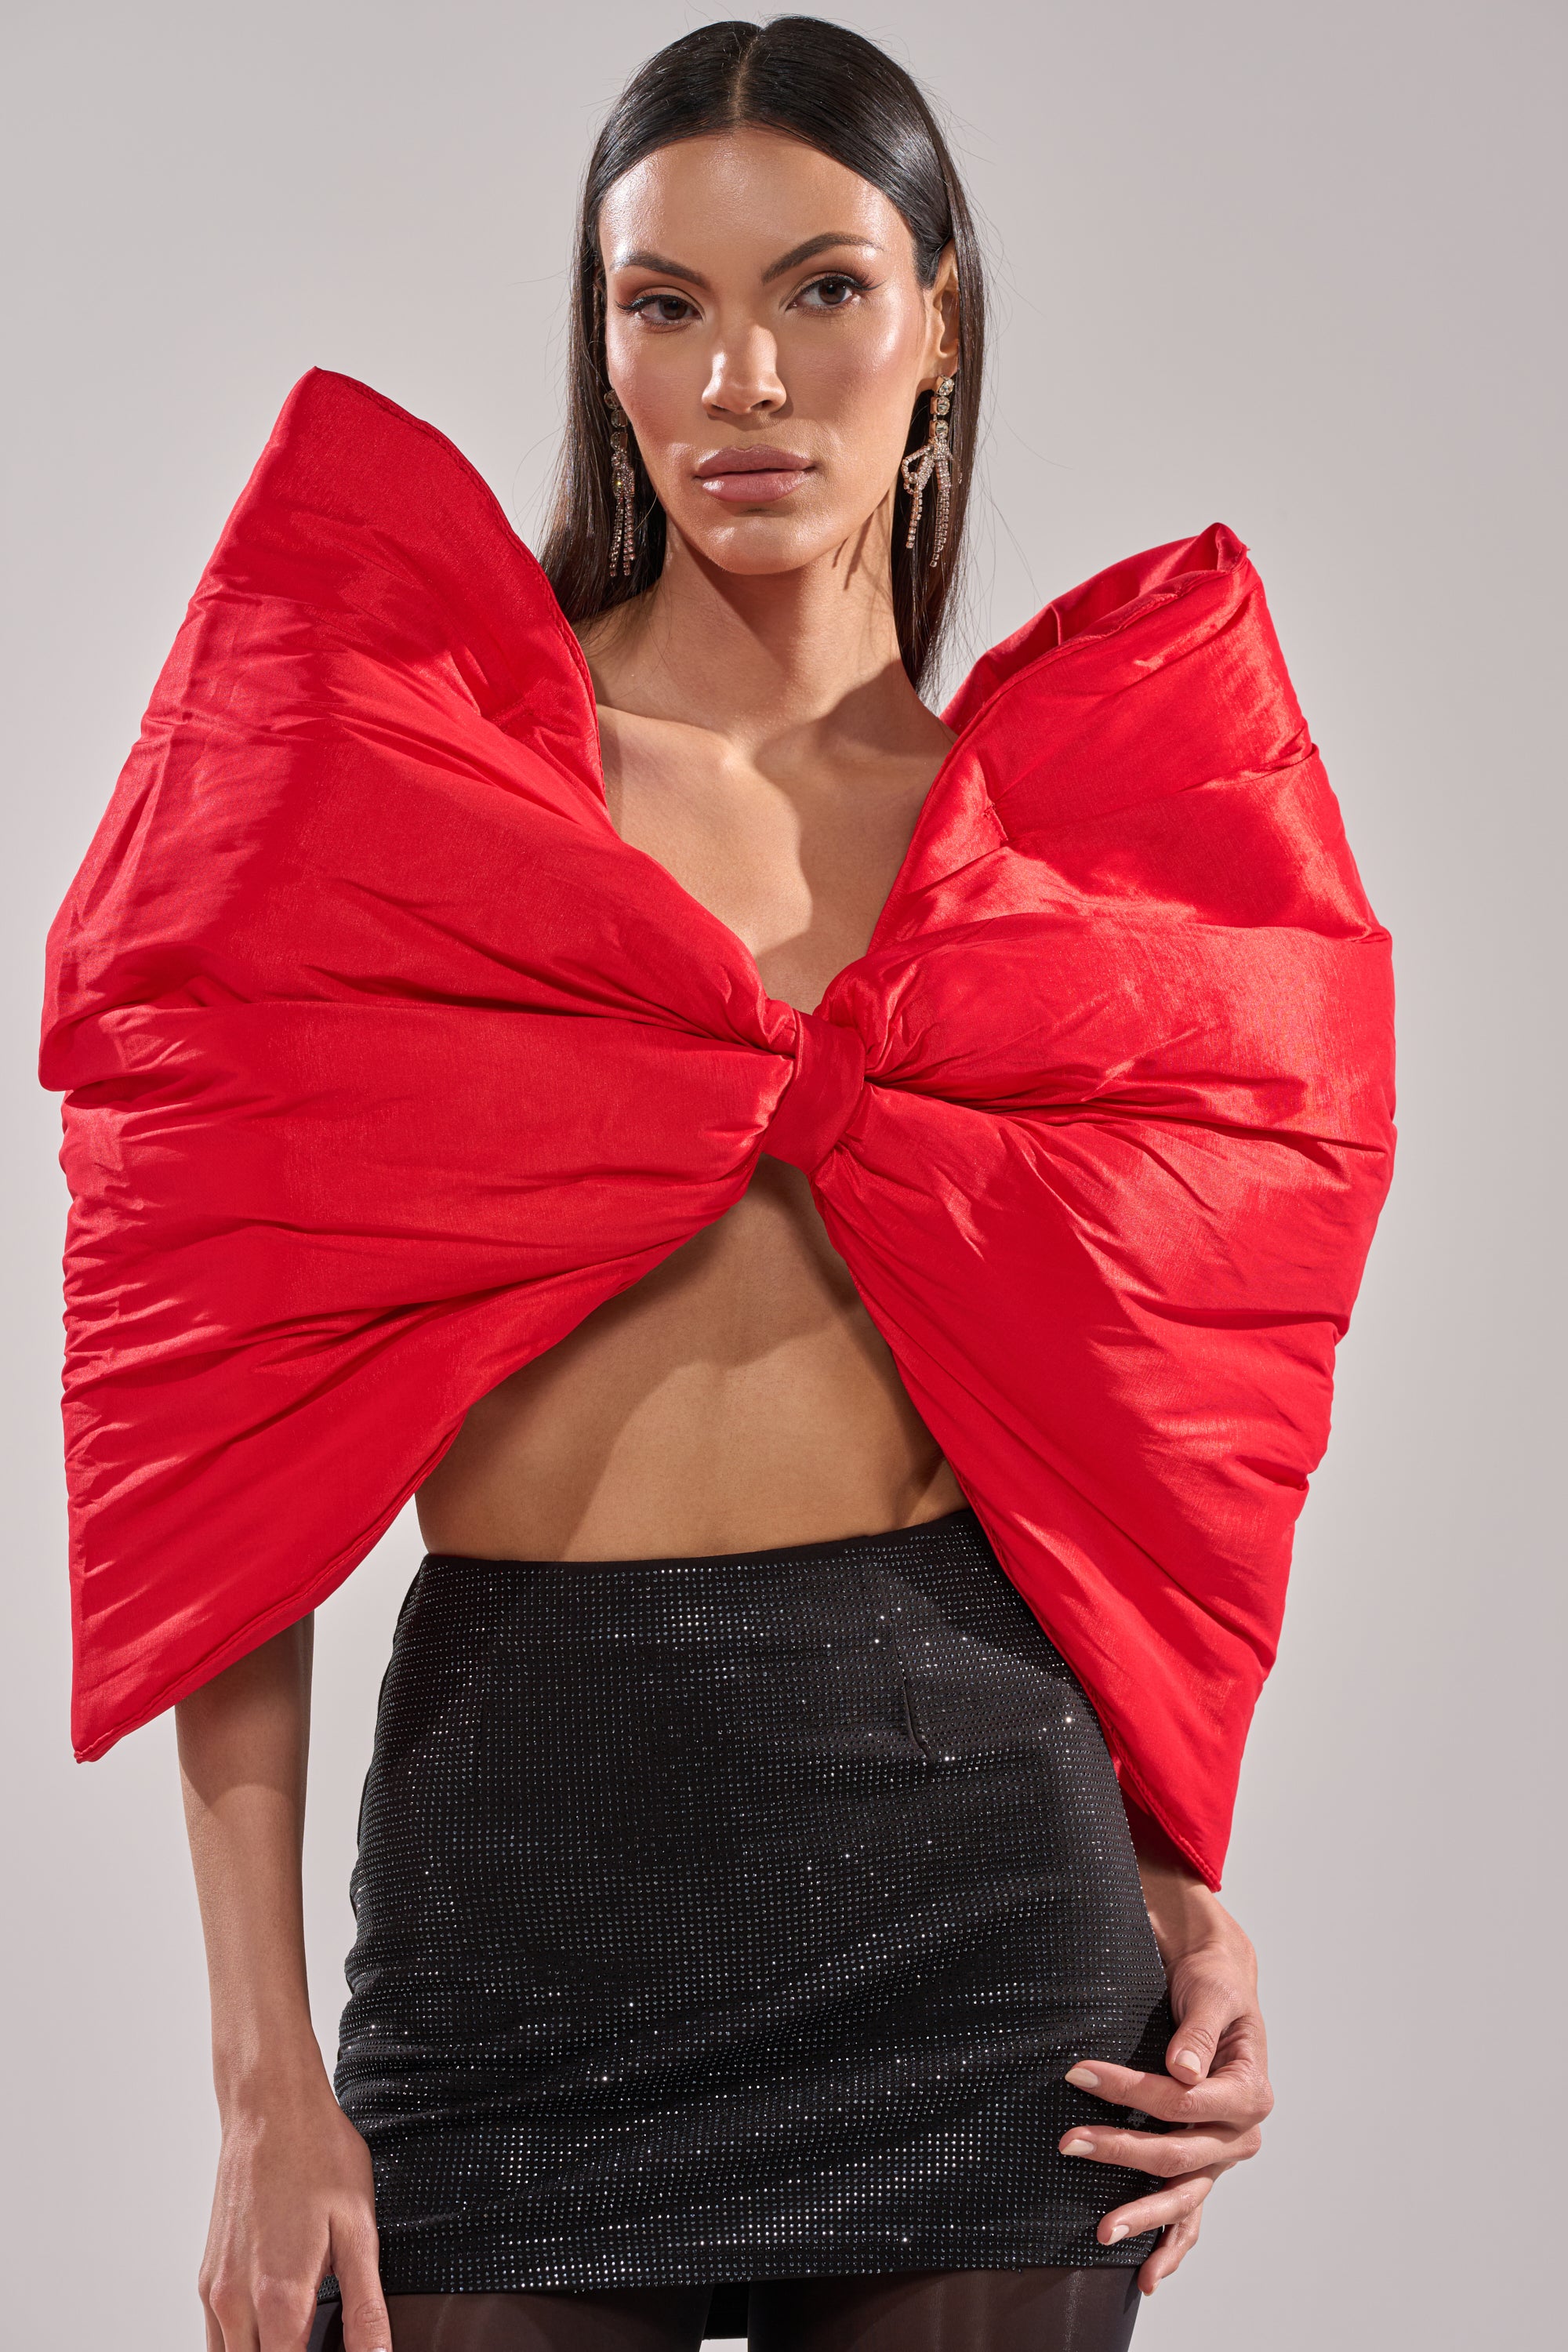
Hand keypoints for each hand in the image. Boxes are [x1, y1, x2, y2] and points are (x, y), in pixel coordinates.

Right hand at [199, 2060, 389, 2351]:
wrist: (269, 2108)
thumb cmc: (317, 2155)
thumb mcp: (359, 2228)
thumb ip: (365, 2306)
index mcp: (279, 2298)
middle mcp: (236, 2303)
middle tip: (322, 2341)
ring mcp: (216, 2292)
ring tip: (302, 2335)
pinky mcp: (207, 2278)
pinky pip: (216, 2338)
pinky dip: (242, 2345)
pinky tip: (276, 2328)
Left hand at [1058, 1863, 1272, 2295]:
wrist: (1217, 1983)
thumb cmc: (1214, 1983)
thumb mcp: (1212, 1992)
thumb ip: (1200, 2031)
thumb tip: (1184, 2070)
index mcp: (1250, 2092)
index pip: (1183, 2102)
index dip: (1130, 2090)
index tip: (1079, 2073)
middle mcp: (1240, 2132)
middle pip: (1177, 2153)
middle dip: (1121, 2151)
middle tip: (1069, 2143)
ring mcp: (1221, 2153)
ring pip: (1183, 2195)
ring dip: (1143, 2215)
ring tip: (1104, 2233)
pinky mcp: (1202, 2161)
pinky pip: (1190, 2212)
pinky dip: (1172, 2243)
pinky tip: (1148, 2275)